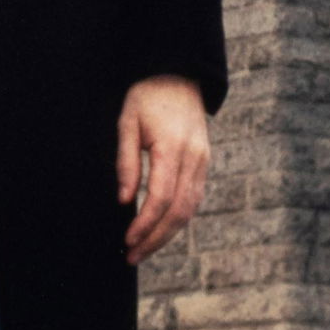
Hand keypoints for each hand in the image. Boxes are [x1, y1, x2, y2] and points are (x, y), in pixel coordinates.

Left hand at [117, 75, 209, 265]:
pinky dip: (178, 218)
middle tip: (132, 256)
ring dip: (167, 234)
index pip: (160, 198)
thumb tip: (124, 201)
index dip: (144, 224)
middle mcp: (193, 157)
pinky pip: (194, 198)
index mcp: (172, 147)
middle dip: (155, 239)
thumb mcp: (127, 121)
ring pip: (190, 209)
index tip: (127, 240)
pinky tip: (160, 228)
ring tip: (144, 249)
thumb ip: (126, 162)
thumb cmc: (147, 95)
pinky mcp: (204, 161)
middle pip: (178, 212)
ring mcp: (203, 160)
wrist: (178, 73)